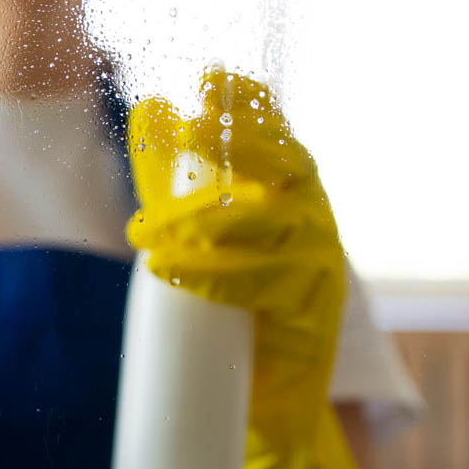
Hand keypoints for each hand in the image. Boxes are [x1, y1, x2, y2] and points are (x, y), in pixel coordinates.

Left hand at [126, 69, 378, 468]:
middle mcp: (311, 211)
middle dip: (237, 141)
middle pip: (285, 162)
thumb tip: (149, 106)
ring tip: (146, 236)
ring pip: (268, 223)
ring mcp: (322, 256)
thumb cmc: (234, 296)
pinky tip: (175, 271)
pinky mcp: (318, 305)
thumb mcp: (197, 226)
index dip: (248, 101)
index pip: (275, 129)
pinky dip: (215, 274)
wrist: (267, 390)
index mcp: (287, 186)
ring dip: (201, 224)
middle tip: (188, 130)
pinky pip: (267, 281)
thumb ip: (173, 175)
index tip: (211, 78)